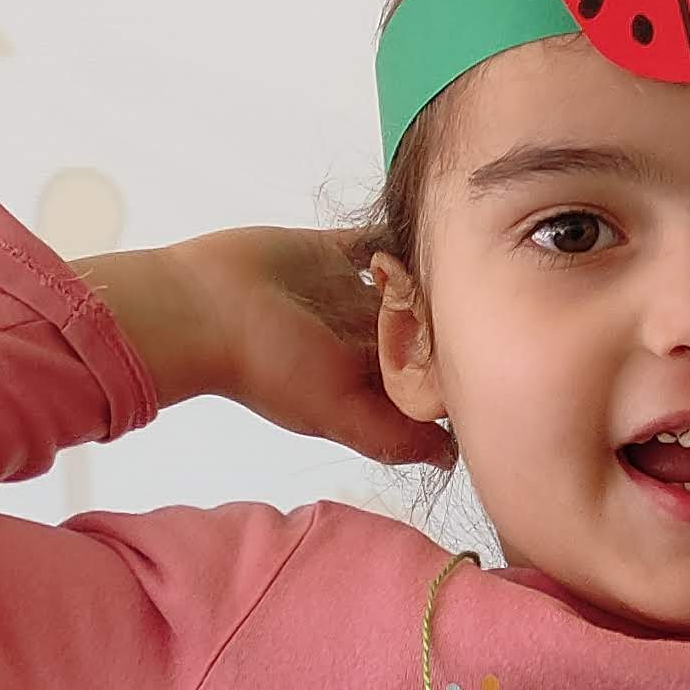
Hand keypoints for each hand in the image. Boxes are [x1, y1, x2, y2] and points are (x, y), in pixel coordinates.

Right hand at [75, 228, 454, 467]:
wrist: (203, 309)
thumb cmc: (269, 368)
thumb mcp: (336, 415)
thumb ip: (391, 436)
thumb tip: (451, 457)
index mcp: (367, 378)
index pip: (428, 374)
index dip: (459, 365)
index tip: (486, 348)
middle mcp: (362, 338)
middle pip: (425, 326)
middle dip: (454, 316)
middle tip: (484, 296)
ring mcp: (349, 292)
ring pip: (409, 282)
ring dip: (432, 273)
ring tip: (463, 261)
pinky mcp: (334, 251)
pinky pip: (379, 239)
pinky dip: (401, 235)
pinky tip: (425, 231)